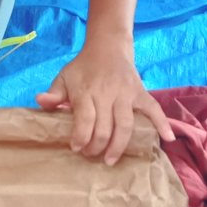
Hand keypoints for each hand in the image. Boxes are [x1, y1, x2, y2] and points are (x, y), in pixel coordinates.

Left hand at [35, 40, 173, 164]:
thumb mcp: (64, 76)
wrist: (107, 47)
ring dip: (118, 146)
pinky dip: (162, 123)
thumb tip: (40, 101)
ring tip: (110, 160)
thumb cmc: (83, 67)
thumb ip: (54, 93)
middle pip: (104, 127)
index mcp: (86, 90)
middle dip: (96, 146)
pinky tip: (166, 139)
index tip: (76, 147)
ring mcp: (126, 93)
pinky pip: (154, 109)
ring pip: (125, 125)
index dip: (80, 137)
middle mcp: (107, 93)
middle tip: (91, 155)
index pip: (85, 119)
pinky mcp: (140, 93)